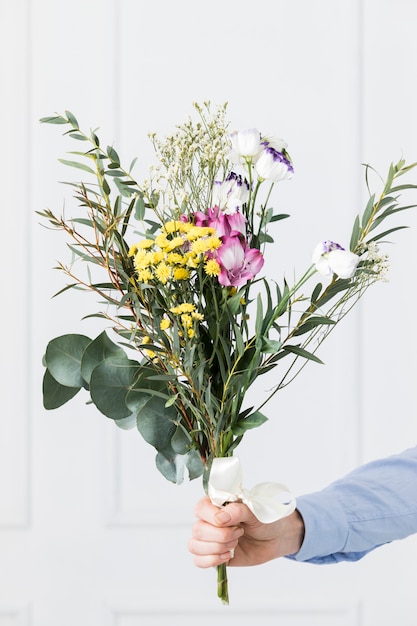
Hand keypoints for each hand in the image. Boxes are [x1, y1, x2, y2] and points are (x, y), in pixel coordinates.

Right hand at [188, 496, 304, 567]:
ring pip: (195, 546)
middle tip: (239, 533)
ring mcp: (210, 539)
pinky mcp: (213, 555)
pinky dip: (212, 561)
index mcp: (216, 504)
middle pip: (197, 530)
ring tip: (234, 544)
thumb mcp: (254, 511)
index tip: (230, 522)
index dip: (211, 517)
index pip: (200, 508)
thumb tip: (219, 518)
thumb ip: (237, 511)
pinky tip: (227, 556)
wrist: (275, 538)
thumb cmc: (264, 519)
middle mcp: (209, 521)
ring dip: (216, 548)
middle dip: (220, 536)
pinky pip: (198, 561)